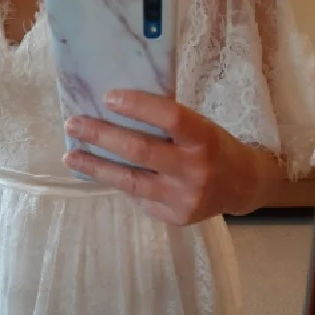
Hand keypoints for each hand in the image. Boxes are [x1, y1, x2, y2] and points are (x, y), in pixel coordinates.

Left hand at [63, 91, 282, 224]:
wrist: (242, 187)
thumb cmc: (214, 147)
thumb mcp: (201, 127)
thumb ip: (167, 123)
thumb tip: (114, 110)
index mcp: (205, 139)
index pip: (170, 117)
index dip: (137, 106)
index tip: (107, 97)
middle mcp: (195, 170)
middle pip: (140, 151)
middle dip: (101, 136)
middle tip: (73, 124)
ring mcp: (184, 198)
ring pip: (130, 181)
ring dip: (96, 166)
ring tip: (71, 155)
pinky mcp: (174, 217)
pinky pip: (138, 197)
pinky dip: (118, 182)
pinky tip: (100, 172)